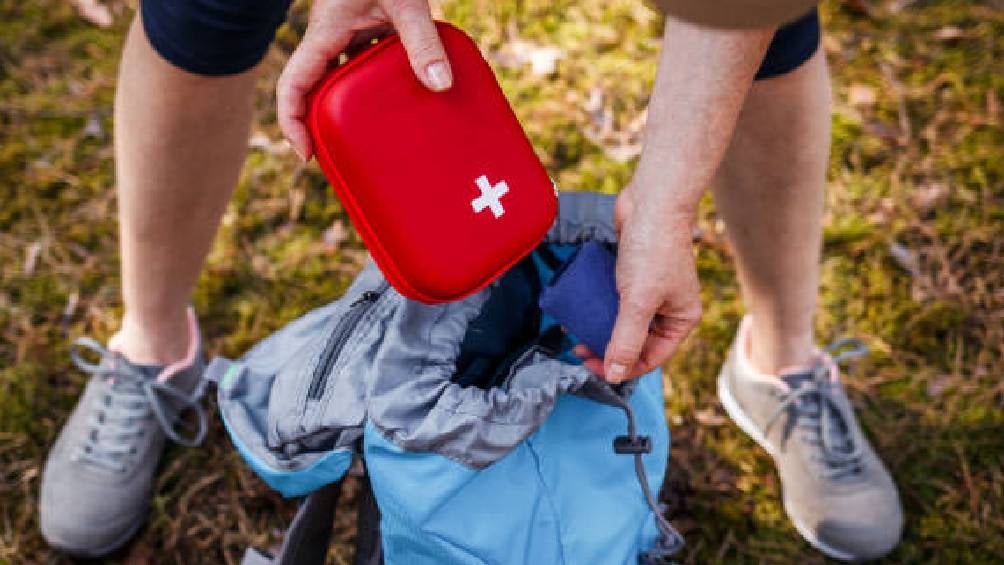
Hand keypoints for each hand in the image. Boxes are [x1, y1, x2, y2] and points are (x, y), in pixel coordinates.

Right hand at [277, 0, 451, 160]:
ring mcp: (350, 31)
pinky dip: (378, 82)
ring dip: (352, 104)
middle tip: (344, 155)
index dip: (292, 123)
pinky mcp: (370, 24)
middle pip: (314, 89)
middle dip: (322, 123)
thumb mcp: (405, 1)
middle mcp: (332, 36)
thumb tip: (440, 87)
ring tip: (376, 135)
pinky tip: (405, 95)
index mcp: (325, 33)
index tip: (307, 155)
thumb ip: (421, 42)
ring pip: (340, 76)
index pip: (293, 86)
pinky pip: (366, 61)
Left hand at [579, 186, 701, 382]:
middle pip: (636, 342)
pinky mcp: (632, 276)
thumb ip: (626, 339)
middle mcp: (668, 309)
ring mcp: (650, 292)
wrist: (652, 200)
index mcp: (681, 319)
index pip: (651, 357)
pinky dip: (598, 307)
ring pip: (622, 322)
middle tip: (580, 350)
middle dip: (607, 348)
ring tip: (576, 332)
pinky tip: (580, 310)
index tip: (593, 367)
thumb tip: (616, 375)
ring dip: (599, 329)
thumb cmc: (653, 248)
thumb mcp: (638, 301)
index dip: (622, 367)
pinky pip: (614, 301)